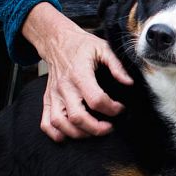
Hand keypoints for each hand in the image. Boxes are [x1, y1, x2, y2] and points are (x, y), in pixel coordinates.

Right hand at [21, 1, 133, 142]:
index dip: (112, 108)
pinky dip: (56, 134)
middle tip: (109, 127)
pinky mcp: (47, 100)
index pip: (96, 99)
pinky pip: (46, 123)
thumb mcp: (103, 48)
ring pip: (60, 124)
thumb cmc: (81, 46)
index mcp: (79, 74)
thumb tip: (129, 82)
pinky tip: (70, 134)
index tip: (120, 108)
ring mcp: (53, 95)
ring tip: (92, 131)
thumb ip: (117, 66)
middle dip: (97, 128)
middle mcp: (64, 87)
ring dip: (78, 133)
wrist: (57, 41)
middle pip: (78, 117)